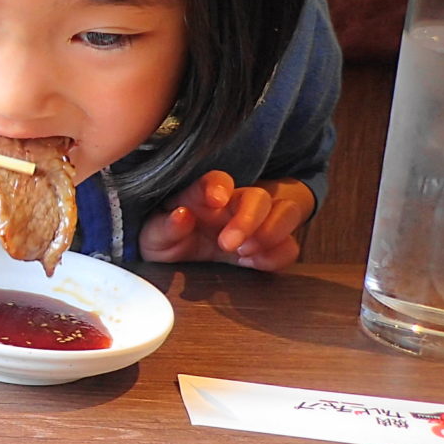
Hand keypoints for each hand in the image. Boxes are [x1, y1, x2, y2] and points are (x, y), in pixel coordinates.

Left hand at [138, 170, 313, 270]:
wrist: (180, 257)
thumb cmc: (167, 238)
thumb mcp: (153, 237)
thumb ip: (164, 227)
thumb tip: (181, 216)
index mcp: (203, 195)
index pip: (216, 180)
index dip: (219, 186)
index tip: (215, 200)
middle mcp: (234, 204)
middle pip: (258, 197)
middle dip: (248, 220)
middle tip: (228, 244)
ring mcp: (257, 222)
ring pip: (285, 213)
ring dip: (271, 233)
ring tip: (244, 254)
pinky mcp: (269, 245)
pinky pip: (290, 245)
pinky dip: (277, 255)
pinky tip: (253, 264)